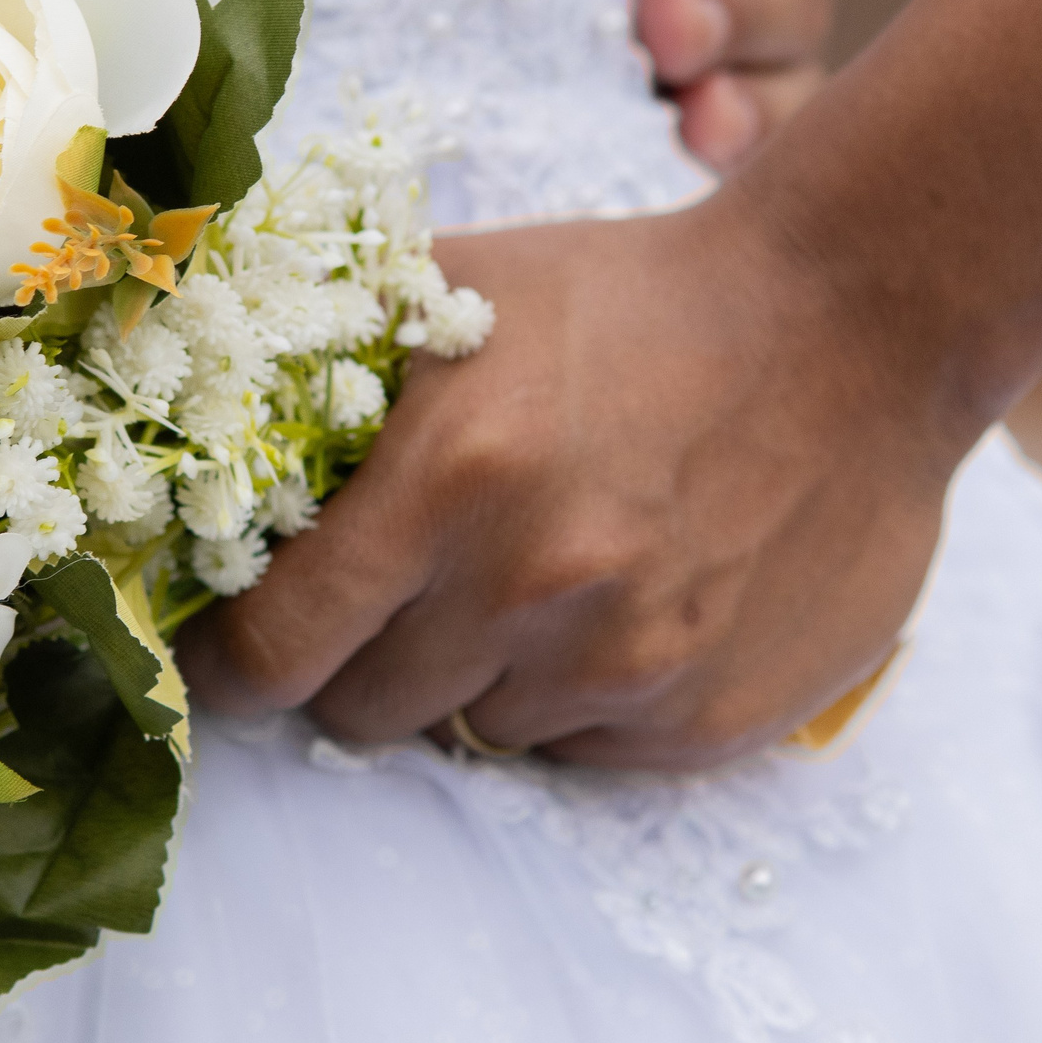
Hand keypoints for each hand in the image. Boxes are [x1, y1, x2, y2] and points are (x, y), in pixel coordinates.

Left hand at [176, 197, 954, 769]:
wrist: (855, 318)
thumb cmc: (636, 297)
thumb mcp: (460, 288)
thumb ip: (322, 360)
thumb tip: (186, 424)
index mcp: (448, 475)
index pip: (272, 649)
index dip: (227, 664)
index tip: (222, 655)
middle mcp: (532, 587)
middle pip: (359, 713)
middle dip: (353, 663)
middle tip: (397, 593)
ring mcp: (628, 666)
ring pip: (473, 734)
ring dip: (474, 675)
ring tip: (534, 573)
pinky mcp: (707, 719)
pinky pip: (579, 753)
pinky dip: (572, 699)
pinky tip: (618, 602)